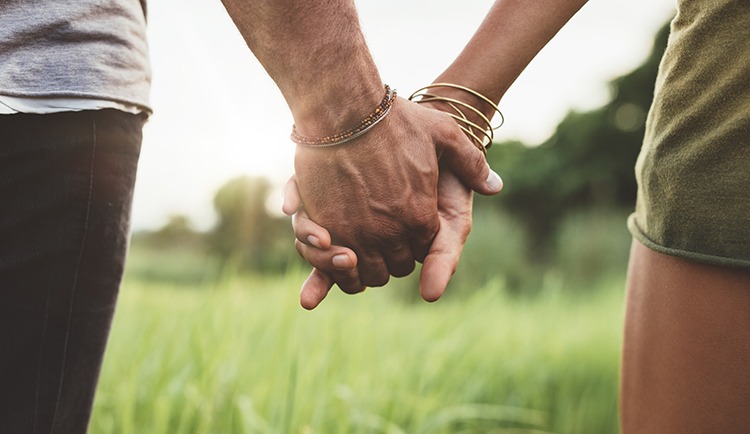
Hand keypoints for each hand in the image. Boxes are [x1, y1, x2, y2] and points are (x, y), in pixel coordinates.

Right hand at [293, 97, 500, 287]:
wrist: (343, 110)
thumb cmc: (394, 120)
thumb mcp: (444, 133)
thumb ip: (471, 164)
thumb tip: (495, 187)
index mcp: (421, 216)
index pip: (424, 251)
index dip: (416, 242)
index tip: (406, 228)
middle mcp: (390, 232)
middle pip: (394, 267)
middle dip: (392, 256)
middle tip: (383, 238)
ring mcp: (356, 234)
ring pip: (365, 273)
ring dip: (364, 265)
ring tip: (360, 247)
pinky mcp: (324, 229)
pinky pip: (332, 264)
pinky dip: (334, 264)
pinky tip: (335, 248)